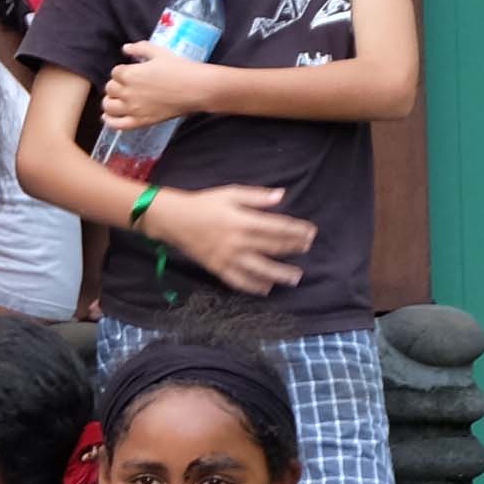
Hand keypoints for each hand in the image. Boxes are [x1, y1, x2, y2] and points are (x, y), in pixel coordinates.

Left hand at [99, 43, 222, 133]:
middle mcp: (128, 92)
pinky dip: (109, 121)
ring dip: (110, 101)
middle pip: (110, 89)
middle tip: (126, 85)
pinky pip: (117, 125)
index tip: (130, 72)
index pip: (115, 72)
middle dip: (116, 85)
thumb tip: (126, 48)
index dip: (122, 71)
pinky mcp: (141, 121)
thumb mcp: (159, 52)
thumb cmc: (180, 68)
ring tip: (116, 99)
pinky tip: (108, 117)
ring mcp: (133, 108)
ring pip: (109, 106)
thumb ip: (140, 48)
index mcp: (130, 74)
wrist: (196, 88)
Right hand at [138, 180, 318, 296]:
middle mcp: (238, 242)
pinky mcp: (217, 268)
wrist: (173, 219)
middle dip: (293, 249)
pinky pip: (239, 281)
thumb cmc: (203, 203)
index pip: (278, 227)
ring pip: (260, 269)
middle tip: (307, 249)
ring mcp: (228, 258)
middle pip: (273, 248)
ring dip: (280, 274)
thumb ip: (257, 196)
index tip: (311, 232)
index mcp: (243, 221)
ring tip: (295, 278)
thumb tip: (281, 196)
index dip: (297, 231)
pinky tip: (266, 289)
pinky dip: (253, 286)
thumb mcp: (230, 193)